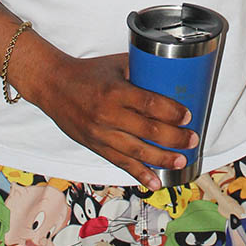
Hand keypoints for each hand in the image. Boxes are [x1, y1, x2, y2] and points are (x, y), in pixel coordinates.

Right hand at [19, 48, 197, 189]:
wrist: (53, 86)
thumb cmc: (87, 72)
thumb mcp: (116, 64)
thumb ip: (141, 70)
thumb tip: (171, 76)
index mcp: (115, 92)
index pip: (149, 104)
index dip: (172, 112)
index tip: (187, 116)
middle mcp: (107, 115)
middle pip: (148, 131)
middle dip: (175, 138)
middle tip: (192, 140)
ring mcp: (100, 134)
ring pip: (137, 152)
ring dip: (162, 159)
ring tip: (181, 161)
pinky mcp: (95, 146)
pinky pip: (120, 163)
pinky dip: (139, 174)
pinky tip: (154, 181)